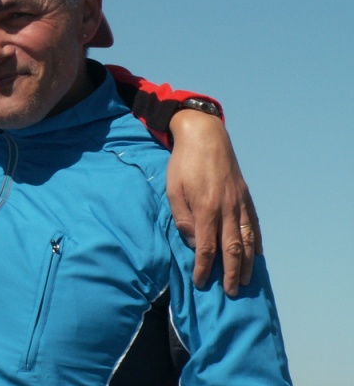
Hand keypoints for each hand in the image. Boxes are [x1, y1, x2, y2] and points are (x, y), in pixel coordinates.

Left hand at [165, 109, 261, 296]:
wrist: (205, 136)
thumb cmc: (183, 163)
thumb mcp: (173, 189)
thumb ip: (183, 218)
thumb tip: (196, 243)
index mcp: (205, 207)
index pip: (207, 247)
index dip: (204, 267)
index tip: (201, 282)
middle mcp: (226, 208)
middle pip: (232, 249)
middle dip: (230, 273)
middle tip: (230, 293)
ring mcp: (239, 203)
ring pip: (247, 240)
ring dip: (247, 264)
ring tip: (245, 281)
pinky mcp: (246, 197)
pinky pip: (254, 225)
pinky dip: (257, 243)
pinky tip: (257, 256)